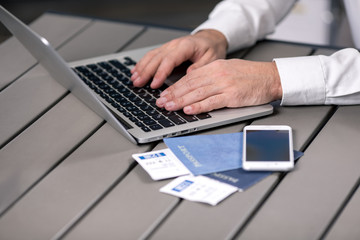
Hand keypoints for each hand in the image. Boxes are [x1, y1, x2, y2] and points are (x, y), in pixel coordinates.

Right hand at [130, 29, 227, 88]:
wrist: (211, 38)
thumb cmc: (211, 48)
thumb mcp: (212, 58)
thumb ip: (200, 66)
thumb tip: (188, 75)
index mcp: (186, 46)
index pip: (169, 60)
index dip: (160, 72)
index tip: (154, 84)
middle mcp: (175, 45)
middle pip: (156, 58)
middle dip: (146, 71)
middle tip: (138, 83)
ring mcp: (169, 46)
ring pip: (151, 56)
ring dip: (141, 67)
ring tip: (134, 79)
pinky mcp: (166, 49)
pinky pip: (152, 55)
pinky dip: (142, 63)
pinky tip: (135, 70)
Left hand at [156, 59, 282, 113]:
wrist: (270, 77)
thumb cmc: (251, 75)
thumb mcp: (228, 69)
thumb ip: (211, 75)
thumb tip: (194, 84)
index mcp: (215, 67)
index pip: (190, 77)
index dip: (175, 87)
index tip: (165, 94)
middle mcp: (217, 74)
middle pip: (190, 85)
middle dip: (173, 94)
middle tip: (160, 102)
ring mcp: (225, 85)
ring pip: (197, 93)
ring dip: (181, 101)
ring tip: (169, 107)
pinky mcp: (232, 96)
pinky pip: (212, 102)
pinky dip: (198, 106)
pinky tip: (188, 110)